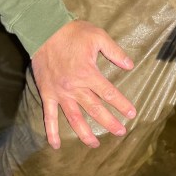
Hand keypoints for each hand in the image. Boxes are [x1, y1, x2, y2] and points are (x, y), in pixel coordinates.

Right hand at [31, 19, 136, 149]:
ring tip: (95, 144)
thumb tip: (130, 65)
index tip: (132, 114)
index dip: (121, 104)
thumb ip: (115, 52)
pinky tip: (56, 145)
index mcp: (88, 74)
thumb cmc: (73, 32)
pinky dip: (52, 132)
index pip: (109, 93)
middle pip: (94, 110)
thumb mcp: (98, 36)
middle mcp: (74, 88)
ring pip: (74, 118)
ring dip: (85, 133)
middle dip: (109, 122)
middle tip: (121, 132)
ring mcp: (60, 93)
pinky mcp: (47, 94)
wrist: (44, 29)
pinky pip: (49, 117)